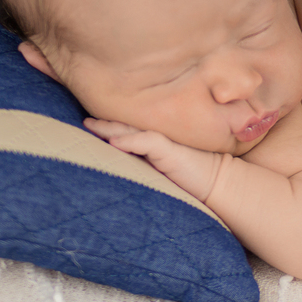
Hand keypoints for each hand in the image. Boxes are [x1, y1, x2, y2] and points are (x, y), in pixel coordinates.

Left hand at [83, 118, 223, 202]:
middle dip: (102, 124)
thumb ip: (147, 162)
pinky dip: (130, 141)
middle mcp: (155, 139)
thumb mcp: (164, 169)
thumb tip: (124, 163)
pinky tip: (114, 142)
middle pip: (122, 128)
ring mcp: (162, 142)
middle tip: (83, 120)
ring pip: (130, 130)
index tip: (86, 123)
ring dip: (109, 128)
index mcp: (151, 144)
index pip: (124, 131)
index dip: (106, 127)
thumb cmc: (192, 176)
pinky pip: (146, 142)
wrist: (218, 181)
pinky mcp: (169, 150)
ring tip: (91, 125)